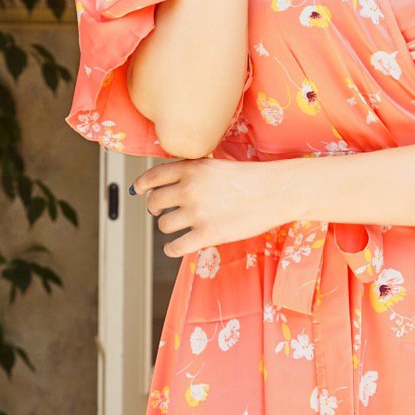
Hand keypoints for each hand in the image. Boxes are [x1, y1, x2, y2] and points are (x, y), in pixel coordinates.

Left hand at [129, 157, 285, 257]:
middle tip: (162, 212)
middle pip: (154, 202)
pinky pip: (174, 247)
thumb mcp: (216, 165)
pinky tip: (177, 246)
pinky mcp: (207, 234)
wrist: (276, 192)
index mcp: (191, 169)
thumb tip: (167, 183)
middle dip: (155, 209)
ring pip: (163, 225)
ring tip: (181, 227)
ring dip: (169, 227)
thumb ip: (191, 172)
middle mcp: (189, 189)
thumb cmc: (250, 179)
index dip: (142, 186)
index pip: (152, 177)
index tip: (139, 191)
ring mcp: (197, 212)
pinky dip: (172, 249)